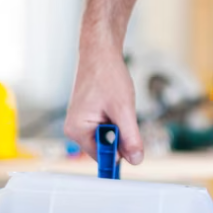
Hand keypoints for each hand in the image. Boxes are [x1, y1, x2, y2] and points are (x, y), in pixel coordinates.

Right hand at [64, 44, 143, 164]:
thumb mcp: (124, 111)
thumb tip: (136, 160)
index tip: (135, 151)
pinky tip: (117, 104)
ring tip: (119, 106)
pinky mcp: (89, 116)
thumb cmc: (107, 76)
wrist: (101, 52)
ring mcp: (82, 123)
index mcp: (78, 131)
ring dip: (121, 127)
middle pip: (106, 148)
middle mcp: (75, 129)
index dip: (121, 154)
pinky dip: (118, 120)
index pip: (102, 157)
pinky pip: (107, 128)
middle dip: (121, 137)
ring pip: (109, 137)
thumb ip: (130, 138)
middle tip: (125, 116)